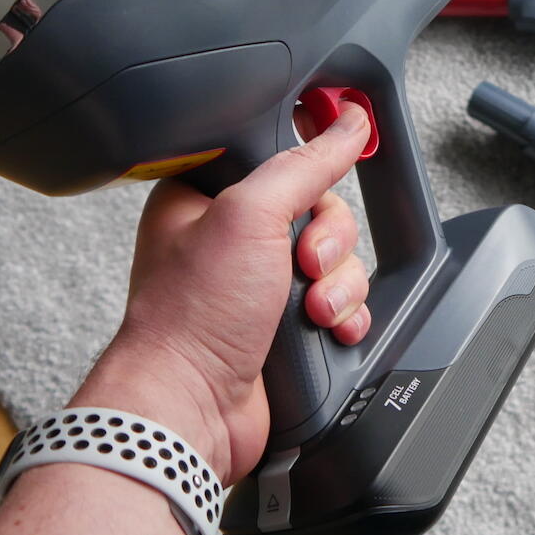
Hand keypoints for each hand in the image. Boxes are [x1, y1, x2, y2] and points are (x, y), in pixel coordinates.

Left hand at [74, 104, 372, 483]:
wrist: (191, 409)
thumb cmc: (189, 319)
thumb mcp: (248, 217)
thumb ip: (303, 164)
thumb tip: (346, 125)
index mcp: (208, 197)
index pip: (282, 156)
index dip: (312, 165)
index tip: (335, 168)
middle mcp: (233, 238)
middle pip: (321, 210)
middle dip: (328, 241)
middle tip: (303, 263)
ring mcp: (260, 285)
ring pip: (336, 259)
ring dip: (338, 285)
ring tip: (311, 310)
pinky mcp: (285, 325)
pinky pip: (341, 303)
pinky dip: (345, 315)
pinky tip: (327, 329)